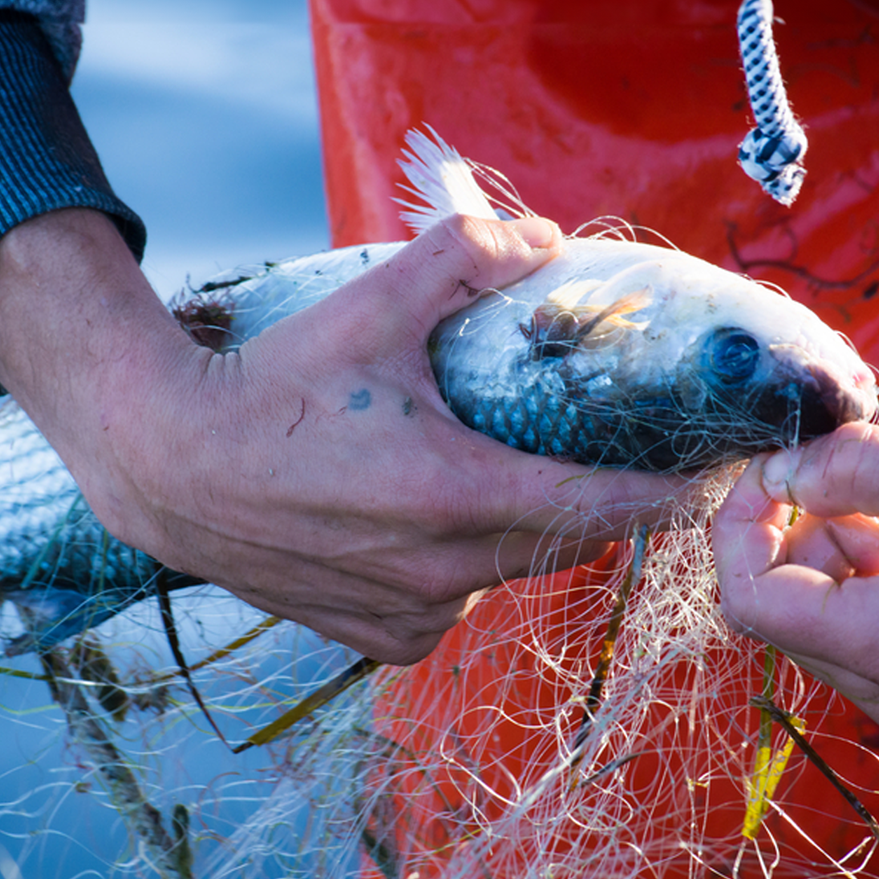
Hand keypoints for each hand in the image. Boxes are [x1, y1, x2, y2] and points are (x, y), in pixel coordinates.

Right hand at [0, 209, 684, 661]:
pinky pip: (458, 605)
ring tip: (489, 475)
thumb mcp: (367, 310)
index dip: (666, 494)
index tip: (708, 475)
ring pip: (510, 574)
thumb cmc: (270, 389)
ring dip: (520, 532)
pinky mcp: (383, 639)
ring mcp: (413, 614)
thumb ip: (461, 262)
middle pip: (566, 542)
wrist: (170, 469)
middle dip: (594, 501)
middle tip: (598, 451)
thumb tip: (544, 239)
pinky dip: (463, 568)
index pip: (603, 508)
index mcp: (456, 496)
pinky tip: (425, 526)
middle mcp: (443, 572)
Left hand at [713, 423, 878, 739]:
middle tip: (842, 472)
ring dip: (830, 546)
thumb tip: (778, 469)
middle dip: (790, 531)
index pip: (751, 599)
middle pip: (777, 608)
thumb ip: (854, 469)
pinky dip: (861, 569)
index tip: (767, 468)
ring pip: (813, 613)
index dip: (739, 526)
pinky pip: (853, 625)